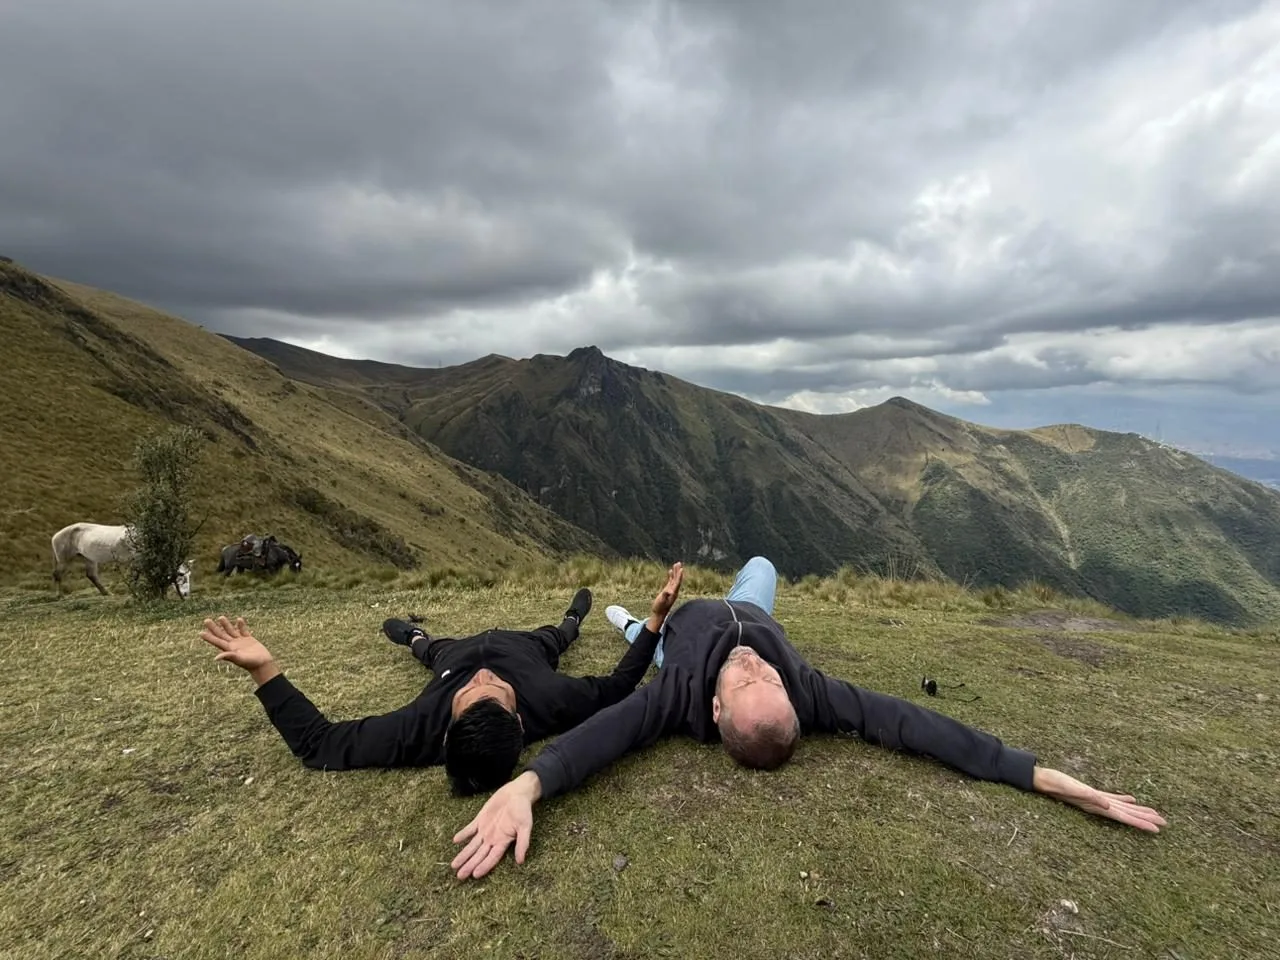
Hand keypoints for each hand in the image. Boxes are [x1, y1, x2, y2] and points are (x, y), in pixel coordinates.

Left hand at [201, 616, 279, 684]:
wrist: (263, 664)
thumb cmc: (251, 663)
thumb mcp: (240, 659)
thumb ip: (229, 656)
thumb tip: (216, 658)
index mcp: (229, 649)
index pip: (217, 641)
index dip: (209, 637)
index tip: (201, 633)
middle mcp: (233, 645)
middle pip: (222, 635)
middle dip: (214, 628)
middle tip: (206, 620)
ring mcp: (241, 642)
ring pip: (231, 631)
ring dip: (226, 624)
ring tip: (221, 617)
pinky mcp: (249, 639)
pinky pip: (243, 630)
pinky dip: (241, 625)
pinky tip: (239, 620)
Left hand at [451, 771, 541, 879]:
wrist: (517, 793)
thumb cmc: (523, 810)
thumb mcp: (525, 826)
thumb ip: (522, 843)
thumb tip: (521, 861)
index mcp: (503, 842)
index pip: (492, 858)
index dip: (484, 866)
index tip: (475, 875)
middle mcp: (493, 838)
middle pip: (479, 855)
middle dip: (469, 865)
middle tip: (459, 876)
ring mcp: (485, 829)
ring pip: (472, 845)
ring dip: (463, 854)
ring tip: (454, 865)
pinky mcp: (481, 819)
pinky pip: (470, 828)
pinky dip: (463, 834)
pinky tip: (455, 841)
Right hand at [647, 562, 683, 631]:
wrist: (659, 613)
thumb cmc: (659, 608)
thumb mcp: (661, 601)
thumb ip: (665, 595)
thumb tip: (669, 591)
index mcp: (674, 593)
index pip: (677, 582)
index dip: (679, 575)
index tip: (681, 569)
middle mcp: (674, 591)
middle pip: (677, 579)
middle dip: (678, 571)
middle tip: (678, 563)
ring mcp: (671, 590)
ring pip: (674, 579)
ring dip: (675, 572)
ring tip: (676, 564)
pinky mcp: (668, 591)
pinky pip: (670, 581)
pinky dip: (671, 576)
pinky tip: (670, 571)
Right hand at [1032, 766, 1166, 832]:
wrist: (1041, 780)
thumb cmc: (1055, 784)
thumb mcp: (1072, 789)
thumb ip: (1090, 797)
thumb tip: (1108, 806)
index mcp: (1097, 807)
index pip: (1124, 817)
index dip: (1140, 823)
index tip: (1156, 829)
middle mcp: (1098, 806)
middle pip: (1126, 815)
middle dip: (1145, 819)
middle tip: (1164, 824)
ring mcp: (1095, 800)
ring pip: (1122, 808)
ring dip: (1138, 812)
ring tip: (1154, 815)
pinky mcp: (1091, 793)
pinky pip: (1111, 798)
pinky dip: (1123, 800)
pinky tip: (1132, 800)